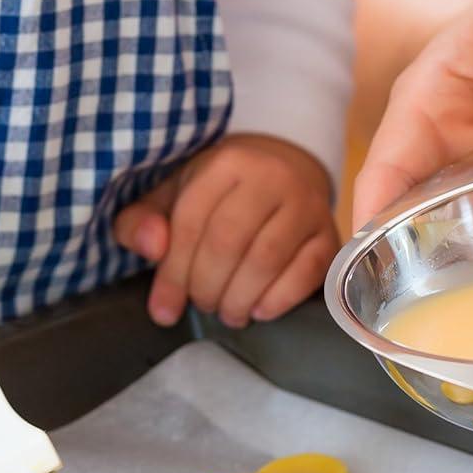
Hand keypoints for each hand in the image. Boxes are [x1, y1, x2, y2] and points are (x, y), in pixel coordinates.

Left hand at [114, 133, 336, 328]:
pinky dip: (278, 300)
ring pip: (265, 260)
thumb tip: (151, 247)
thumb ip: (142, 220)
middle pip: (228, 243)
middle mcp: (272, 175)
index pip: (192, 221)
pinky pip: (306, 273)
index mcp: (227, 161)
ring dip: (238, 299)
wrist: (287, 170)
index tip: (163, 309)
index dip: (172, 273)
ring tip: (227, 311)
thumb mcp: (175, 194)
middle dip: (206, 287)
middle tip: (201, 305)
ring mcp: (307, 203)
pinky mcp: (330, 233)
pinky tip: (259, 309)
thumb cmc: (222, 192)